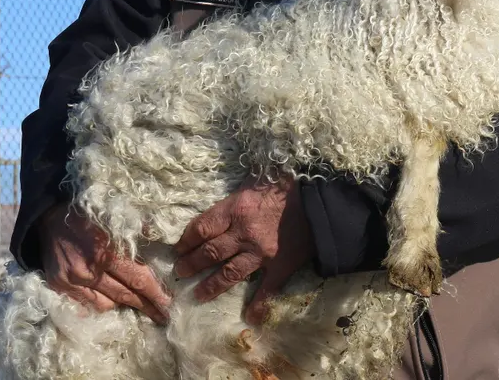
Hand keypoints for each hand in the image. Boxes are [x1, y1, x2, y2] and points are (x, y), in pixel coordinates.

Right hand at [38, 203, 171, 323]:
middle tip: (163, 316)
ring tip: (138, 304)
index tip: (168, 303)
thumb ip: (138, 231)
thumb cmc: (87, 216)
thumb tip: (163, 239)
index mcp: (106, 251)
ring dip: (124, 305)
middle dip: (146, 306)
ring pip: (106, 304)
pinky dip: (102, 304)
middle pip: (124, 295)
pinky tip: (112, 300)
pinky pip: (87, 305)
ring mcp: (73, 281)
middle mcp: (89, 270)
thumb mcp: (115, 217)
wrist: (49, 218)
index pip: (137, 278)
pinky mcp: (60, 287)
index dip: (154, 293)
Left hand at [173, 176, 315, 323]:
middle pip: (210, 252)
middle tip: (180, 271)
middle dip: (191, 263)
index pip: (202, 227)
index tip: (179, 248)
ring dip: (210, 285)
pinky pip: (266, 289)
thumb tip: (221, 205)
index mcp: (236, 209)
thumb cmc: (287, 186)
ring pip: (229, 273)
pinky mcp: (279, 266)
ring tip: (197, 294)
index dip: (186, 240)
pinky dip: (258, 304)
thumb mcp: (255, 182)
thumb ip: (236, 196)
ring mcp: (260, 253)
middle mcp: (243, 233)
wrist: (320, 202)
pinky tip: (250, 317)